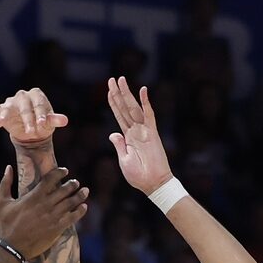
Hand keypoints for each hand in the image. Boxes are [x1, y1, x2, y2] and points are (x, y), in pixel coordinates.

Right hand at [0, 88, 68, 147]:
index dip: (40, 114)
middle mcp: (22, 96)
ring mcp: (10, 103)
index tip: (42, 125)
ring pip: (7, 107)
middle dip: (27, 118)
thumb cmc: (42, 124)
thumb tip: (64, 120)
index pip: (38, 103)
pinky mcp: (0, 110)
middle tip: (31, 131)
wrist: (33, 133)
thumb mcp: (49, 123)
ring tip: (0, 122)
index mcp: (36, 95)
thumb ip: (54, 120)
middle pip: (23, 106)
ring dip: (5, 116)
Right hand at [0, 165, 86, 261]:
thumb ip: (5, 183)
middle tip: (75, 182)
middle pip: (64, 190)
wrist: (12, 246)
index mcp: (33, 196)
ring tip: (85, 191)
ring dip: (80, 195)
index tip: (65, 171)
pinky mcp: (57, 228)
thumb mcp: (0, 202)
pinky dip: (80, 211)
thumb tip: (8, 167)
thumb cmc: (5, 223)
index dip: (60, 172)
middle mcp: (45, 205)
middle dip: (73, 184)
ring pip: (71, 202)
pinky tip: (84, 207)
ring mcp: (53, 217)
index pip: (51, 179)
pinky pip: (73, 217)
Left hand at [106, 76, 174, 192]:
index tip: (109, 90)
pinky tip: (143, 90)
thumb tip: (113, 134)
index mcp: (128, 137)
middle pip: (124, 107)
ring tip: (121, 80)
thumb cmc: (139, 175)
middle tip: (112, 78)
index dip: (113, 102)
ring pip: (133, 108)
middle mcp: (136, 130)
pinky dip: (146, 103)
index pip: (119, 115)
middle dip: (118, 93)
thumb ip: (119, 145)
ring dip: (127, 94)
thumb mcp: (124, 160)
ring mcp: (144, 131)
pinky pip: (149, 115)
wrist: (153, 184)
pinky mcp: (153, 134)